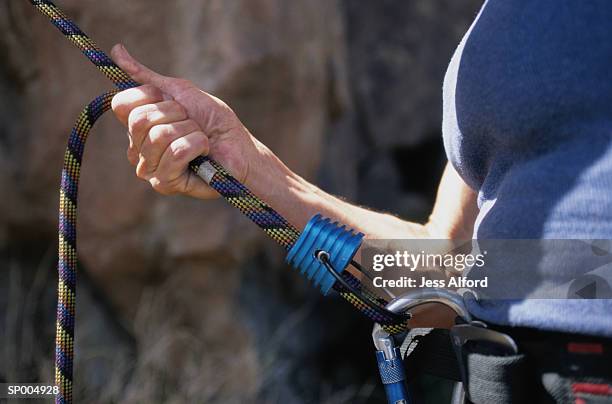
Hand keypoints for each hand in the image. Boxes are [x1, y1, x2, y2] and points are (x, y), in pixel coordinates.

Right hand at [110, 44, 258, 198]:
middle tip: (192, 123)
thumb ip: (148, 78)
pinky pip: (176, 152)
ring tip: (200, 140)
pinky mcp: (163, 184)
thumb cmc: (214, 122)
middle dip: (176, 114)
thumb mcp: (181, 93)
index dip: (151, 96)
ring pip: (159, 135)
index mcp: (137, 127)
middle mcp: (137, 149)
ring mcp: (148, 168)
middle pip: (139, 119)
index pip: (122, 104)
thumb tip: (116, 50)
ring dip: (190, 131)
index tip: (174, 102)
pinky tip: (203, 154)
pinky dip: (198, 145)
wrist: (240, 149)